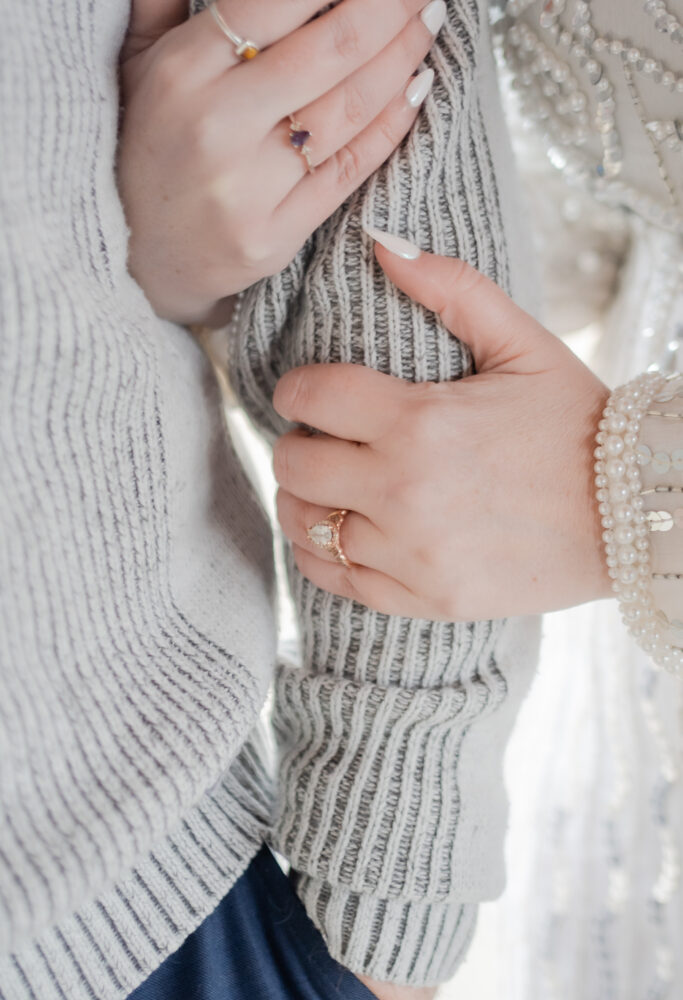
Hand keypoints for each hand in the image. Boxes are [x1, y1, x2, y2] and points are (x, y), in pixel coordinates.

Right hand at [118, 0, 443, 325]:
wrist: (138, 257)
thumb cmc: (147, 149)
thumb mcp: (140, 63)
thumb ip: (173, 1)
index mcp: (183, 72)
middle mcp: (218, 127)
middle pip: (332, 50)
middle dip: (389, 8)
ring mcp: (250, 187)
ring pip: (350, 108)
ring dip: (403, 58)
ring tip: (425, 24)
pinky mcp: (277, 233)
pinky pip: (350, 167)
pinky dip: (393, 123)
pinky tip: (416, 88)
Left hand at [272, 234, 612, 621]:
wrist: (631, 513)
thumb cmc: (576, 423)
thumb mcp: (523, 344)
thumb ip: (451, 287)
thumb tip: (381, 240)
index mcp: (421, 421)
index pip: (314, 396)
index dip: (295, 389)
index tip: (300, 393)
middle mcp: (405, 491)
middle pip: (296, 463)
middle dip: (295, 442)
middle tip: (316, 439)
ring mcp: (412, 553)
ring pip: (305, 524)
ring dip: (301, 498)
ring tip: (322, 486)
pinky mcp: (424, 597)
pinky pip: (336, 580)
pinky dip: (320, 556)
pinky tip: (335, 534)